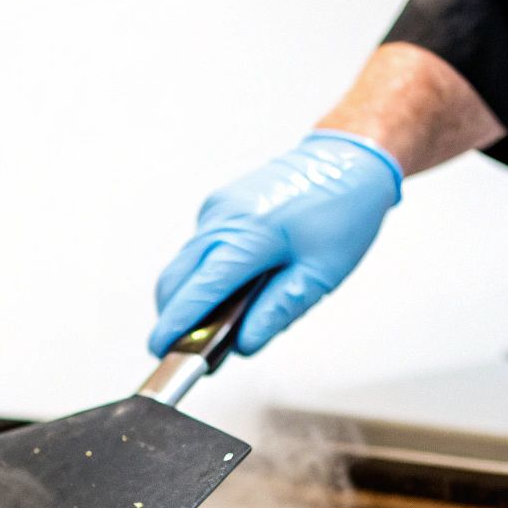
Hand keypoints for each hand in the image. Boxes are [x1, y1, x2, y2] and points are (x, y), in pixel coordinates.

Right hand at [149, 131, 400, 357]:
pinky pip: (199, 247)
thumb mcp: (322, 274)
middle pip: (177, 277)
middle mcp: (224, 217)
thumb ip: (278, 311)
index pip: (200, 288)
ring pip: (184, 263)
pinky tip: (233, 286)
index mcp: (251, 234)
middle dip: (174, 314)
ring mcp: (217, 208)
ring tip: (216, 322)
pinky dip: (205, 272)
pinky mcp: (218, 206)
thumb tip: (244, 343)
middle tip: (187, 349)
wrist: (348, 158)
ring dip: (191, 294)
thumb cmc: (342, 212)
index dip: (176, 323)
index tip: (159, 348)